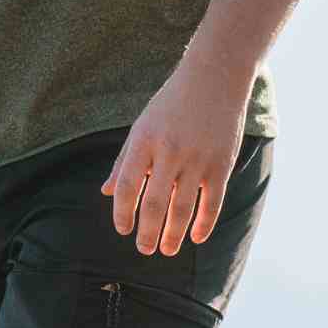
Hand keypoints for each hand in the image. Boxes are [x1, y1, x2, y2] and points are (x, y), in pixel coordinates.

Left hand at [100, 69, 249, 255]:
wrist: (214, 77)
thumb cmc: (171, 103)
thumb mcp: (141, 126)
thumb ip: (124, 161)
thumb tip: (106, 192)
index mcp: (144, 141)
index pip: (126, 186)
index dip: (122, 213)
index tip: (123, 229)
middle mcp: (169, 152)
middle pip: (154, 204)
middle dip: (147, 232)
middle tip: (144, 250)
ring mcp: (197, 159)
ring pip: (182, 209)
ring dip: (173, 235)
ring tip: (166, 250)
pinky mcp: (221, 164)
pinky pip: (211, 203)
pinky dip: (204, 224)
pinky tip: (196, 237)